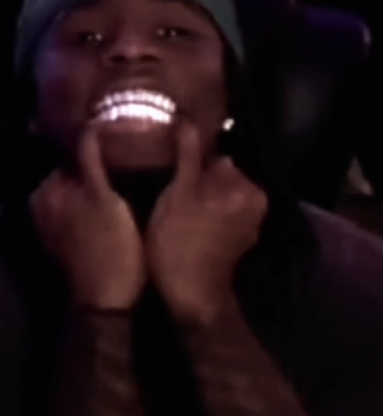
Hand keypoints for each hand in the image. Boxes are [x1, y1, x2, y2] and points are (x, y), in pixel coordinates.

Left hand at [30, 125, 145, 310]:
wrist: (105, 303)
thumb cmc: (109, 247)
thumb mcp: (104, 198)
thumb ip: (90, 159)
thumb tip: (87, 123)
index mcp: (46, 191)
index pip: (69, 156)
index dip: (95, 149)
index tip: (121, 142)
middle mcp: (40, 208)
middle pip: (72, 177)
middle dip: (94, 170)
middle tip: (130, 160)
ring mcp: (50, 228)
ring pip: (76, 197)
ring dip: (96, 190)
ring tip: (129, 181)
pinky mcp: (63, 245)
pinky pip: (78, 216)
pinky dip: (93, 210)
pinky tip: (118, 209)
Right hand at [146, 120, 266, 326]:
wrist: (192, 296)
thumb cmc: (180, 242)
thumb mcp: (178, 194)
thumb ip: (187, 155)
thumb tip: (187, 119)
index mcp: (244, 185)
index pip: (215, 155)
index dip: (187, 157)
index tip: (164, 162)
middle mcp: (254, 200)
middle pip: (217, 175)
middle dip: (194, 177)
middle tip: (162, 183)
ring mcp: (248, 223)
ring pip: (216, 195)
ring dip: (196, 196)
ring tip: (167, 201)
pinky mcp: (237, 241)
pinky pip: (218, 215)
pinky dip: (202, 214)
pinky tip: (180, 221)